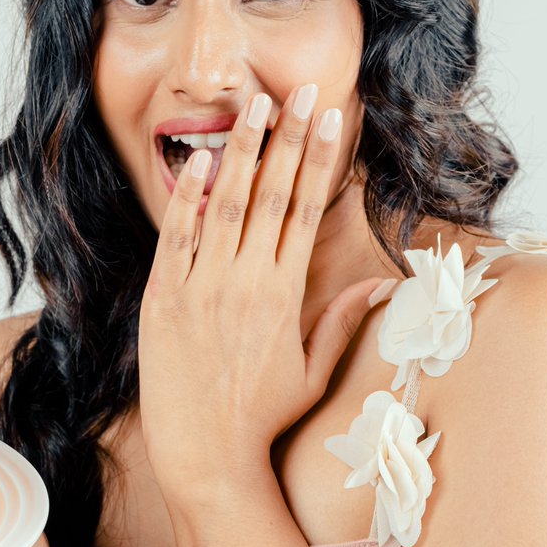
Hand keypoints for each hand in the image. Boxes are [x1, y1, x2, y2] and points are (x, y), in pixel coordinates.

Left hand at [138, 86, 390, 490]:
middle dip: (287, 139)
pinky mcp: (163, 299)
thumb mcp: (311, 372)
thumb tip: (383, 285)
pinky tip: (197, 161)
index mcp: (285, 295)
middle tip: (299, 92)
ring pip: (223, 206)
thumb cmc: (260, 417)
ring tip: (254, 109)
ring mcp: (200, 288)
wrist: (206, 454)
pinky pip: (174, 238)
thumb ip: (343, 322)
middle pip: (270, 196)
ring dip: (240, 153)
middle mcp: (245, 283)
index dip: (319, 159)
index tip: (331, 118)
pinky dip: (185, 198)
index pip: (306, 210)